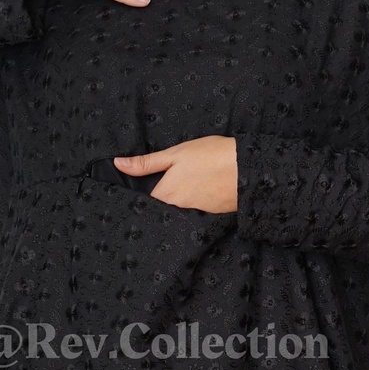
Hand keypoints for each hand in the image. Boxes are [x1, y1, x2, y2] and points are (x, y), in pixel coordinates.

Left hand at [114, 136, 237, 212]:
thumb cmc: (212, 156)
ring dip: (177, 202)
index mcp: (165, 194)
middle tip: (167, 183)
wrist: (249, 169)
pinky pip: (194, 212)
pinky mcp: (210, 215)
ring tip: (185, 185)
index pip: (144, 201)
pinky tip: (200, 191)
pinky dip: (194, 204)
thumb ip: (146, 163)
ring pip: (177, 211)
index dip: (140, 194)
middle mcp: (177, 209)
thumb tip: (118, 164)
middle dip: (159, 199)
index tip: (138, 187)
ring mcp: (194, 214)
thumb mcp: (175, 154)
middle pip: (160, 207)